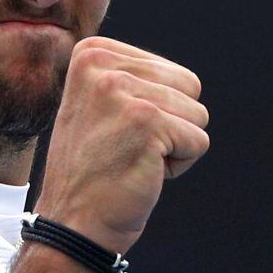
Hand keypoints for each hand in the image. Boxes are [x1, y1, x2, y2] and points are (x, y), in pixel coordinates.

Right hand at [34, 36, 209, 253]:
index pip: (169, 70)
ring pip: (196, 113)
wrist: (73, 219)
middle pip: (188, 86)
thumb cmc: (93, 168)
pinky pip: (198, 141)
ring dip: (174, 144)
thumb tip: (177, 75)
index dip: (155, 106)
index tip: (115, 127)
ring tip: (132, 157)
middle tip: (126, 145)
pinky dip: (179, 165)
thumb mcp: (97, 102)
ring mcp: (123, 92)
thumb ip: (130, 76)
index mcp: (91, 53)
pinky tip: (141, 171)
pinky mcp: (147, 122)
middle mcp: (102, 65)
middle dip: (170, 123)